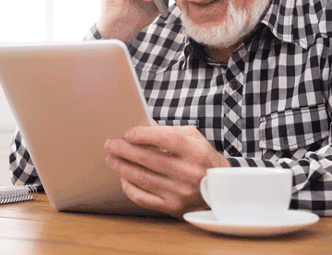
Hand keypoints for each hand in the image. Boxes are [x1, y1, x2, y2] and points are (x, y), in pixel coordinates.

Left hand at [104, 125, 229, 218]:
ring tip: (111, 158)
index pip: (163, 139)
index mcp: (194, 151)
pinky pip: (143, 198)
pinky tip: (123, 178)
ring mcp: (179, 192)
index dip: (142, 135)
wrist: (221, 189)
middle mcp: (187, 172)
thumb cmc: (203, 158)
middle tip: (110, 144)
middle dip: (123, 150)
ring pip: (141, 178)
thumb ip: (168, 131)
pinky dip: (129, 187)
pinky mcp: (172, 207)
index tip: (127, 133)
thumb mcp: (193, 138)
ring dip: (121, 166)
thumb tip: (142, 125)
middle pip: (147, 158)